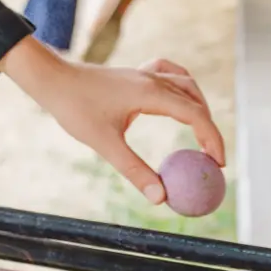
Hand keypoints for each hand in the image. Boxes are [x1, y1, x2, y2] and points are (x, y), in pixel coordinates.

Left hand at [0, 37, 224, 205]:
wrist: (52, 78)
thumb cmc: (75, 109)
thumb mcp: (105, 144)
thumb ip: (134, 170)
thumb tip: (161, 197)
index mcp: (150, 93)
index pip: (195, 115)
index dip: (213, 139)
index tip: (218, 164)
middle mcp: (152, 79)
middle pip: (195, 100)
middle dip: (210, 129)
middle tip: (212, 158)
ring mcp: (143, 73)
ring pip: (185, 84)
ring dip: (199, 107)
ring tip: (203, 134)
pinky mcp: (133, 74)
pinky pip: (167, 73)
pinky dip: (180, 87)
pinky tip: (178, 98)